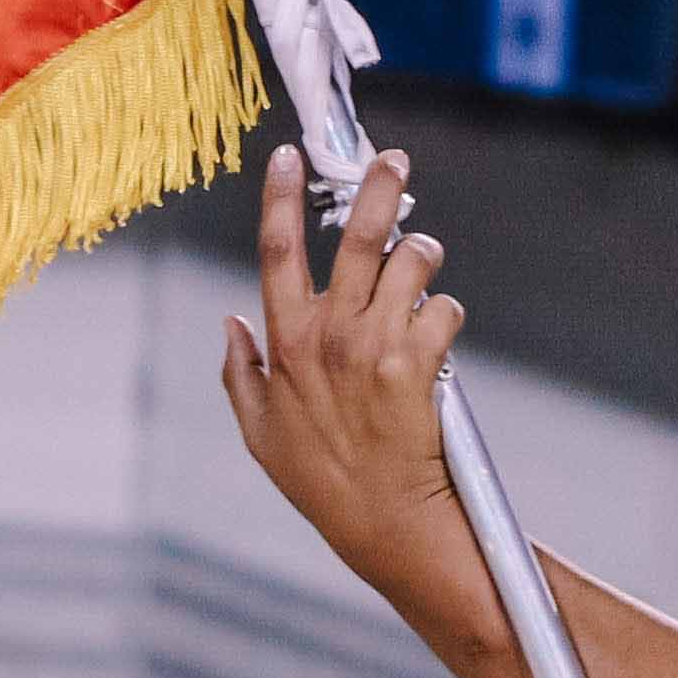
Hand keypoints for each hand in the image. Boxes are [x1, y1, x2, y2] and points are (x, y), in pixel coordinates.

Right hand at [219, 142, 481, 615]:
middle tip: (393, 161)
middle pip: (357, 238)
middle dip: (378, 189)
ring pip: (412, 264)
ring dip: (423, 257)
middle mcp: (329, 336)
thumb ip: (240, 373)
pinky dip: (447, 315)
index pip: (276, 252)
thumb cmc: (320, 479)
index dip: (280, 198)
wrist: (384, 521)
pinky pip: (444, 310)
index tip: (291, 155)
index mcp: (285, 343)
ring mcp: (375, 347)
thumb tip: (230, 320)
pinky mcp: (418, 365)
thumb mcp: (259, 432)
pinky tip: (438, 341)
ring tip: (421, 265)